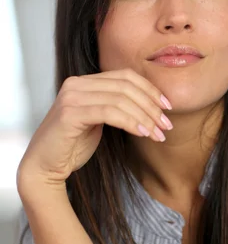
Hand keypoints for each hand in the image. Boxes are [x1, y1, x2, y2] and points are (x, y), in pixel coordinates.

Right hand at [16, 69, 172, 194]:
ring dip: (145, 117)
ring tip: (159, 134)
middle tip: (167, 125)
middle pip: (126, 86)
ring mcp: (71, 97)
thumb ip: (116, 106)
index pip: (125, 76)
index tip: (167, 107)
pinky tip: (143, 134)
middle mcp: (76, 84)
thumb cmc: (73, 146)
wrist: (44, 167)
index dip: (150, 89)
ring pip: (121, 99)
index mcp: (84, 82)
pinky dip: (131, 122)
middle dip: (151, 105)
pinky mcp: (70, 113)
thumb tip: (150, 103)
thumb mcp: (99, 120)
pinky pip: (110, 112)